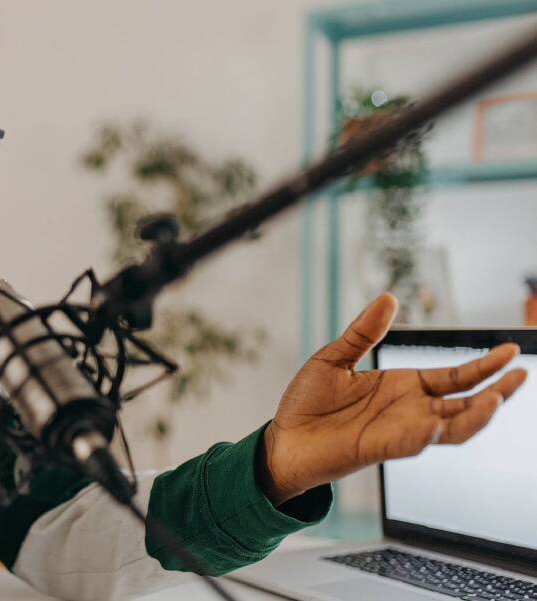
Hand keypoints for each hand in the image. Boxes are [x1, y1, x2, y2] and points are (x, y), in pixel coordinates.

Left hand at [260, 294, 526, 505]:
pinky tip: (438, 423)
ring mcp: (397, 431)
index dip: (484, 366)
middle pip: (465, 404)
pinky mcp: (378, 448)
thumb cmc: (307, 403)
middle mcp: (409, 410)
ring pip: (450, 429)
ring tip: (495, 399)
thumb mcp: (334, 358)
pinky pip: (411, 443)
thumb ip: (363, 333)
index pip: (454, 377)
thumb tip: (388, 298)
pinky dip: (427, 434)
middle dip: (495, 392)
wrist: (282, 438)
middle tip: (520, 376)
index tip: (510, 351)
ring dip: (474, 417)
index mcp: (403, 386)